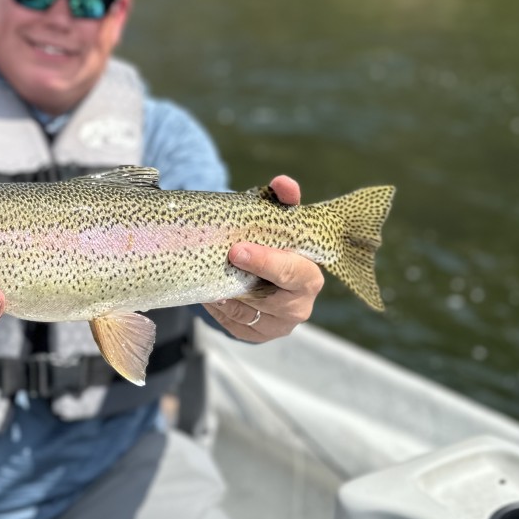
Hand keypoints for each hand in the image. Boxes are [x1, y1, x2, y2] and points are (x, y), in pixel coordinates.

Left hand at [203, 174, 323, 342]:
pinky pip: (233, 325)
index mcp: (310, 277)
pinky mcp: (256, 335)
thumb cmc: (273, 240)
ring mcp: (278, 326)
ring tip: (208, 274)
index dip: (266, 262)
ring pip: (246, 315)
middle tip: (218, 264)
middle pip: (271, 301)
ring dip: (225, 295)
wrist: (262, 265)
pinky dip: (219, 308)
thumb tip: (284, 184)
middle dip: (242, 283)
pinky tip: (210, 291)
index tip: (237, 250)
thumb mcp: (279, 216)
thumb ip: (284, 198)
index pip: (293, 273)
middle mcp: (299, 307)